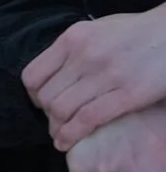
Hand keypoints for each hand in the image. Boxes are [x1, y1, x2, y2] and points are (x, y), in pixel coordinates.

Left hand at [23, 9, 165, 149]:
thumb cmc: (140, 32)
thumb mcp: (99, 29)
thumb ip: (75, 49)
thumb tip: (55, 72)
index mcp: (73, 38)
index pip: (32, 75)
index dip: (33, 96)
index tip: (42, 104)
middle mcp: (84, 55)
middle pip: (46, 96)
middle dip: (47, 116)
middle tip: (56, 123)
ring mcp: (106, 74)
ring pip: (61, 110)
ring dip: (57, 128)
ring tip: (62, 136)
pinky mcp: (128, 93)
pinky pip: (88, 118)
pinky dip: (72, 134)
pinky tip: (68, 142)